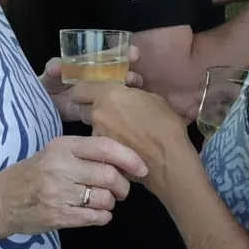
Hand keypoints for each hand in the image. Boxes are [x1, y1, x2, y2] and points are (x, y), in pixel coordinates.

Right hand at [0, 135, 146, 235]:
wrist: (0, 200)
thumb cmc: (33, 173)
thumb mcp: (54, 153)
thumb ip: (85, 153)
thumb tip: (125, 159)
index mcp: (62, 147)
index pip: (105, 147)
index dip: (129, 157)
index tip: (142, 168)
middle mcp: (61, 167)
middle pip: (109, 175)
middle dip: (123, 186)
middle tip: (120, 190)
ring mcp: (59, 193)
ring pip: (104, 198)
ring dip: (111, 202)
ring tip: (103, 201)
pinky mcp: (58, 216)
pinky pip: (95, 217)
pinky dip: (103, 217)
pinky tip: (98, 214)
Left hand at [41, 46, 143, 121]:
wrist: (47, 104)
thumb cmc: (51, 82)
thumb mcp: (51, 73)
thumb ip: (54, 68)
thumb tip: (58, 67)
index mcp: (94, 65)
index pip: (114, 57)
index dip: (126, 54)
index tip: (134, 54)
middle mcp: (103, 79)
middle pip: (123, 75)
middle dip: (132, 74)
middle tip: (133, 78)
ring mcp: (104, 96)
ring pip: (122, 92)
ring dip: (129, 92)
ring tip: (131, 94)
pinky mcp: (101, 112)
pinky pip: (114, 111)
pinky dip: (122, 111)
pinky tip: (127, 112)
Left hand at [70, 84, 191, 188]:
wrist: (167, 159)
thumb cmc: (165, 125)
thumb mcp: (152, 99)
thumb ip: (132, 94)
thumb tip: (128, 95)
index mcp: (108, 95)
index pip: (81, 89)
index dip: (86, 91)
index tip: (94, 93)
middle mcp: (97, 114)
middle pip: (84, 108)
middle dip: (94, 108)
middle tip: (110, 111)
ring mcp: (97, 135)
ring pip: (93, 126)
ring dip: (103, 126)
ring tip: (122, 131)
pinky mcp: (102, 152)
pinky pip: (101, 142)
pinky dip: (109, 141)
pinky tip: (125, 144)